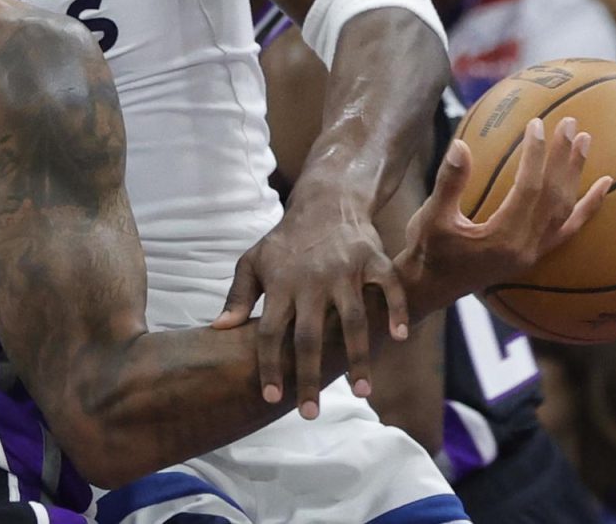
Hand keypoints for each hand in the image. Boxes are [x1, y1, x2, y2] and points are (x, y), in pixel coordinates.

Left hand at [212, 191, 408, 421]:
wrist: (325, 200)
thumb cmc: (285, 239)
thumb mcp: (254, 261)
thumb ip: (238, 296)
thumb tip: (218, 329)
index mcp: (280, 285)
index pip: (269, 332)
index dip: (269, 365)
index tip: (271, 397)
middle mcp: (312, 281)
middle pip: (309, 336)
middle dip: (309, 376)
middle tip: (310, 414)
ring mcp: (345, 270)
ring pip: (353, 320)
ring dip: (358, 357)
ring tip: (360, 392)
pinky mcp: (373, 259)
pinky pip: (388, 288)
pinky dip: (395, 310)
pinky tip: (397, 338)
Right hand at [401, 118, 609, 312]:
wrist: (430, 289)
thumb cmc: (426, 251)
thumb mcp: (432, 216)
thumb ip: (450, 182)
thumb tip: (461, 145)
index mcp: (502, 239)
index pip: (528, 189)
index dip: (535, 155)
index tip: (537, 124)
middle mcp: (525, 249)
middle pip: (553, 196)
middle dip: (563, 158)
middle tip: (571, 124)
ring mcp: (533, 254)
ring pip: (564, 210)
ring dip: (575, 174)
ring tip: (585, 141)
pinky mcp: (534, 256)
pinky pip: (568, 230)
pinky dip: (587, 208)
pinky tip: (603, 187)